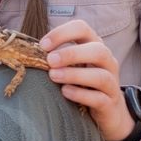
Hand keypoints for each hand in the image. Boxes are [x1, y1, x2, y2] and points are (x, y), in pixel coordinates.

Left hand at [39, 18, 133, 140]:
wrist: (109, 112)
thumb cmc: (84, 84)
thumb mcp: (72, 66)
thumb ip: (57, 58)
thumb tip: (28, 54)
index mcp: (94, 46)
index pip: (82, 28)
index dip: (62, 33)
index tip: (43, 45)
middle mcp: (107, 62)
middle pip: (97, 50)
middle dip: (72, 53)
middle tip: (50, 60)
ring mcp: (112, 83)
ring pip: (100, 75)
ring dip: (75, 74)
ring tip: (54, 76)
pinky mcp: (110, 104)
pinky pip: (99, 98)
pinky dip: (81, 94)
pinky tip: (65, 92)